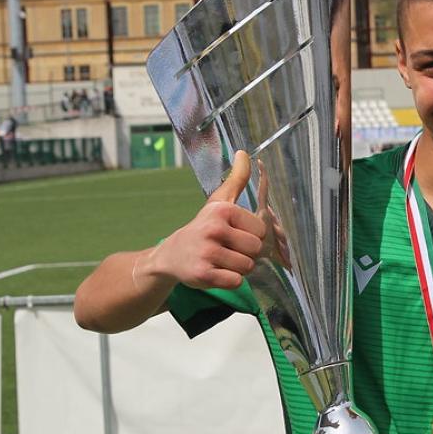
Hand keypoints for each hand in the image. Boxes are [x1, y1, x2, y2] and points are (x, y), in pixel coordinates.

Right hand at [150, 151, 266, 289]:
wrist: (171, 255)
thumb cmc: (203, 227)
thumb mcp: (218, 201)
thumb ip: (236, 179)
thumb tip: (244, 152)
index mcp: (222, 210)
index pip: (261, 230)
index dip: (252, 236)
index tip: (234, 235)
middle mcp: (213, 229)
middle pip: (256, 249)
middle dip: (246, 254)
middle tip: (227, 250)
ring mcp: (207, 252)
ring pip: (247, 267)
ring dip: (238, 268)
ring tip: (221, 260)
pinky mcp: (202, 274)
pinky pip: (236, 281)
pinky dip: (229, 280)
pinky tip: (215, 271)